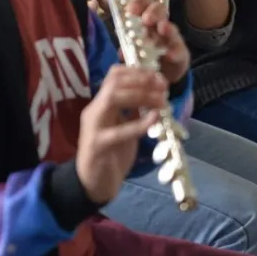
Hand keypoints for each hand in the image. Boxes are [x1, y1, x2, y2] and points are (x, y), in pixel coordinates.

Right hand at [75, 64, 165, 204]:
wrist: (94, 185)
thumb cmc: (111, 155)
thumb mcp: (125, 127)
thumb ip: (134, 111)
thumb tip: (155, 94)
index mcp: (101, 104)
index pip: (114, 75)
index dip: (137, 70)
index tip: (158, 76)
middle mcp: (94, 111)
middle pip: (114, 82)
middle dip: (141, 80)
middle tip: (163, 86)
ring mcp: (94, 127)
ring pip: (113, 99)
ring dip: (141, 96)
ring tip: (161, 101)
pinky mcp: (97, 146)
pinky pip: (119, 131)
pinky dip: (139, 123)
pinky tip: (154, 119)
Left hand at [125, 0, 189, 83]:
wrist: (158, 77)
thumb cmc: (142, 56)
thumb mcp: (131, 49)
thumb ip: (127, 46)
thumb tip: (121, 51)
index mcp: (144, 16)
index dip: (139, 1)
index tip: (131, 9)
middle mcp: (159, 23)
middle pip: (158, 8)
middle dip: (152, 11)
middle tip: (146, 20)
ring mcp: (171, 37)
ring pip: (170, 27)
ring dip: (166, 27)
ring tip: (162, 28)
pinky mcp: (180, 53)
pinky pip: (180, 50)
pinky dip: (175, 51)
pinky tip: (170, 55)